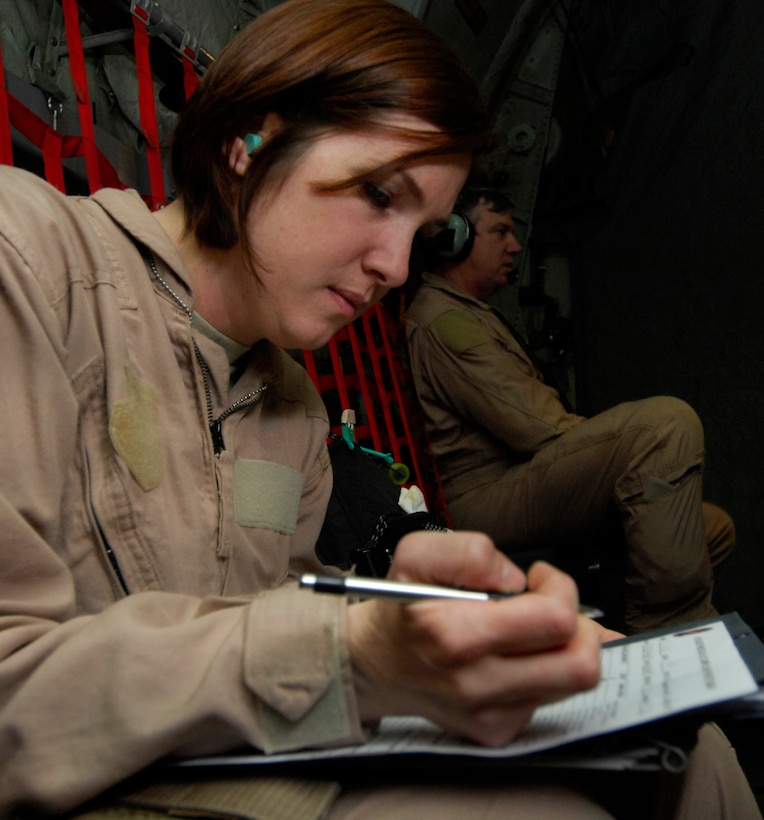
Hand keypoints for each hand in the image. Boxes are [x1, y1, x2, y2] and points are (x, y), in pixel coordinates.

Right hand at [347, 531, 601, 746]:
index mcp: (456, 633)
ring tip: (538, 627)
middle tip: (549, 604)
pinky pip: (550, 699)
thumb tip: (515, 579)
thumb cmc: (400, 607)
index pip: (556, 618)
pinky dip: (545, 670)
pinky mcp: (496, 729)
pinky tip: (518, 653)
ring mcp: (489, 712)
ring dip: (567, 648)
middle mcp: (476, 682)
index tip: (537, 577)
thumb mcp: (416, 554)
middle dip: (579, 623)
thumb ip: (468, 551)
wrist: (374, 663)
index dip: (560, 587)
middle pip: (581, 663)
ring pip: (574, 683)